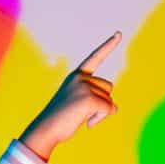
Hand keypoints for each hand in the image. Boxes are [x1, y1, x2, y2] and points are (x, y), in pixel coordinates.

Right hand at [17, 33, 121, 157]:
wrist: (46, 130)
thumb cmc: (61, 120)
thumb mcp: (80, 106)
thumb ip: (96, 101)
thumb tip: (115, 108)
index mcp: (76, 76)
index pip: (95, 57)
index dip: (108, 46)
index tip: (119, 33)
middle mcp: (80, 78)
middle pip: (109, 88)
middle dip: (102, 102)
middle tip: (81, 112)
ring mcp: (84, 87)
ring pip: (109, 100)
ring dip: (100, 113)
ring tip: (80, 117)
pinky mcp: (88, 99)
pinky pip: (108, 110)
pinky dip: (100, 119)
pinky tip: (87, 123)